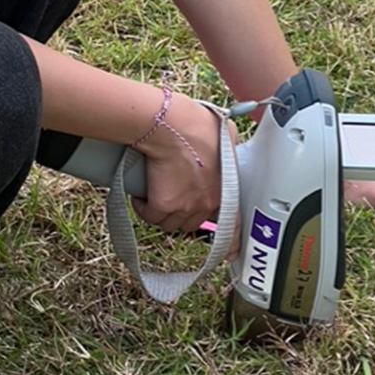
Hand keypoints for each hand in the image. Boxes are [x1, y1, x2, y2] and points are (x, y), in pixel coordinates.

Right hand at [130, 92, 222, 232]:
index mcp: (225, 188)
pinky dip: (144, 208)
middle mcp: (207, 202)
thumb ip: (228, 147)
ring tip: (154, 194)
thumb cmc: (196, 124)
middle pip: (192, 222)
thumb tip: (226, 143)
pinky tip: (142, 196)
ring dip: (161, 212)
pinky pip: (150, 217)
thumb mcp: (225, 133)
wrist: (172, 126)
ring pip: (170, 223)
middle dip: (181, 212)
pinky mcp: (163, 206)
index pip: (231, 222)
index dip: (227, 236)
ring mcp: (186, 206)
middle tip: (171, 197)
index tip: (227, 250)